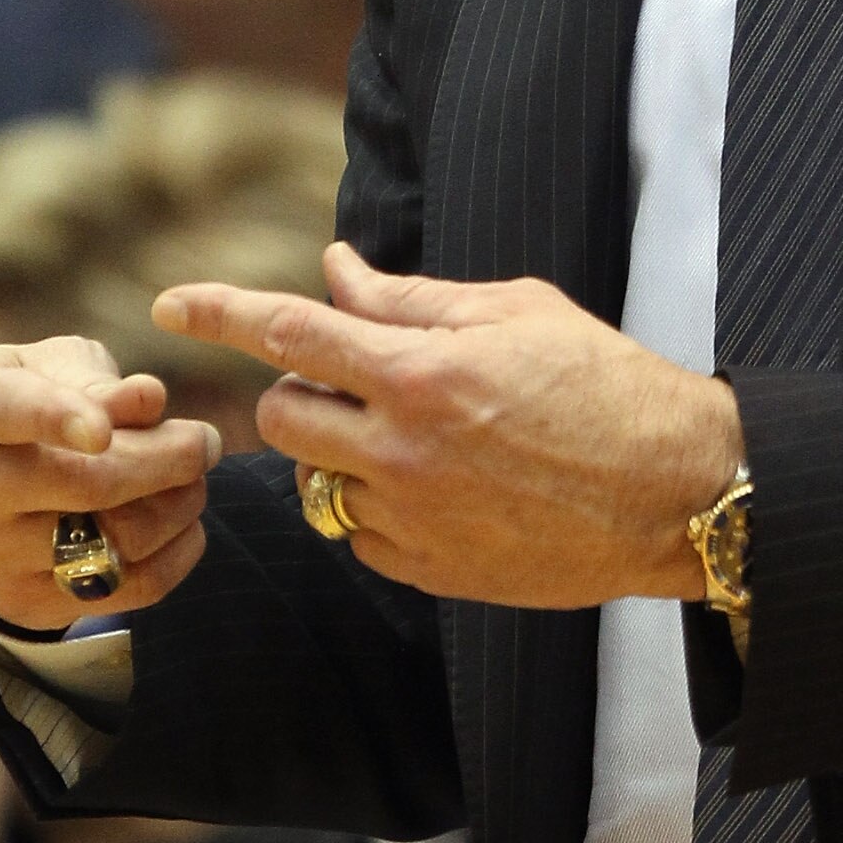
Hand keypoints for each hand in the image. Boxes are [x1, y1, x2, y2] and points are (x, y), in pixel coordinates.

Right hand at [0, 336, 222, 631]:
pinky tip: (183, 520)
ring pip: (116, 538)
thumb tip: (150, 399)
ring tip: (192, 475)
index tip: (102, 430)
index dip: (57, 418)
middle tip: (206, 440)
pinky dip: (178, 551)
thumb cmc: (23, 403)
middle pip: (84, 484)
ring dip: (178, 503)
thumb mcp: (45, 367)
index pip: (6, 409)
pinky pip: (129, 587)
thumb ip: (95, 379)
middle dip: (166, 459)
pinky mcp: (27, 604)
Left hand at [151, 242, 740, 607]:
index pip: (290, 332)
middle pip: (284, 416)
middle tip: (362, 381)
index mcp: (424, 371)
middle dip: (304, 392)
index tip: (168, 303)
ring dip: (337, 453)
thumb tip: (335, 271)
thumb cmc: (606, 383)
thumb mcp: (516, 311)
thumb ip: (413, 298)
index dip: (219, 310)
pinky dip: (378, 507)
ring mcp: (413, 518)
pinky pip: (359, 537)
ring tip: (411, 437)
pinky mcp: (429, 570)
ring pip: (315, 483)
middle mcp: (404, 449)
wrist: (675, 491)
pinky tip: (445, 488)